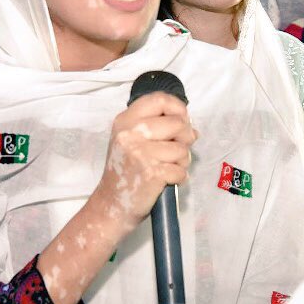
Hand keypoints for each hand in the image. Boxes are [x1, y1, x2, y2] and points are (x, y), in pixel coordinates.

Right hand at [94, 93, 196, 228]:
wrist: (111, 204)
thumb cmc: (126, 171)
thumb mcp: (132, 140)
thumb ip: (158, 127)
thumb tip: (192, 126)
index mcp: (125, 121)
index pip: (159, 99)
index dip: (178, 108)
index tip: (182, 121)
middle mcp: (130, 133)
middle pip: (177, 123)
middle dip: (186, 138)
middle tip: (178, 150)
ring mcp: (140, 153)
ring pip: (182, 148)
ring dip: (182, 160)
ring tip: (169, 167)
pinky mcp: (151, 173)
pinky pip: (181, 169)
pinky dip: (179, 177)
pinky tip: (166, 180)